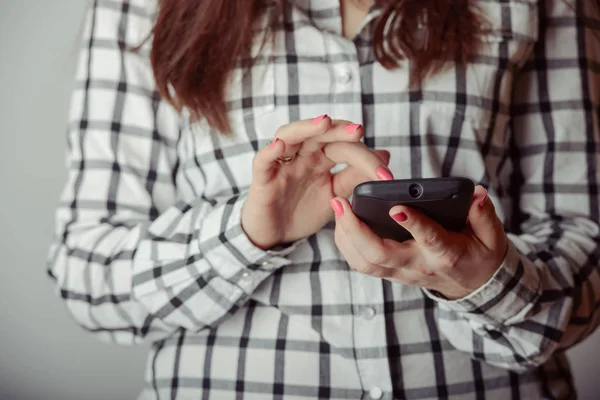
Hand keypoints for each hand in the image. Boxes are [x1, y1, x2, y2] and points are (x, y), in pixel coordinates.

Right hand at [242, 115, 393, 249]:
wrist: (274, 235)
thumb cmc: (301, 211)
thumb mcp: (334, 196)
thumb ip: (355, 177)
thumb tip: (385, 156)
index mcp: (321, 159)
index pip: (345, 148)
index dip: (366, 158)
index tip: (386, 175)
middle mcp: (302, 155)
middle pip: (320, 134)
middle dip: (339, 130)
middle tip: (359, 130)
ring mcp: (281, 164)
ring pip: (291, 136)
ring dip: (306, 128)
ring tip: (324, 123)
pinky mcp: (262, 178)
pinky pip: (263, 160)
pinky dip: (270, 151)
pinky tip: (280, 145)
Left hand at [330, 185, 508, 298]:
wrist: (471, 285)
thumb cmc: (480, 254)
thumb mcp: (492, 237)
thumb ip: (484, 215)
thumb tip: (477, 194)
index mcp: (445, 253)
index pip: (428, 239)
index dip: (412, 224)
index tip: (395, 207)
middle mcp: (417, 265)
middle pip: (380, 254)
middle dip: (356, 229)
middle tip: (341, 202)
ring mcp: (400, 272)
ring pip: (365, 262)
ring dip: (345, 236)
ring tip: (337, 207)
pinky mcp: (389, 272)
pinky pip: (361, 263)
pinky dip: (346, 245)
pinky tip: (340, 223)